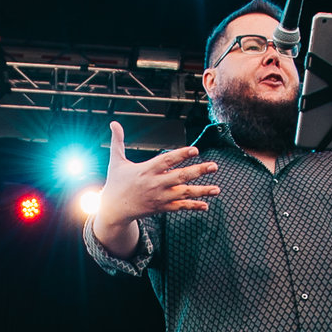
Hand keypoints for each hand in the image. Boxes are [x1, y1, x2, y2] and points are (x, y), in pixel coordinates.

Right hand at [94, 120, 218, 238]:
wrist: (114, 209)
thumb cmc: (116, 183)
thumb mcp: (116, 161)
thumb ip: (118, 142)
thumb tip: (113, 123)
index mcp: (146, 170)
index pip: (166, 160)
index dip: (181, 155)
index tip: (195, 150)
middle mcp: (155, 183)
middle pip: (180, 177)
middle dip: (198, 171)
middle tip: (214, 166)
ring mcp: (160, 197)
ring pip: (184, 193)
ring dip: (201, 191)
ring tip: (217, 189)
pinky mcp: (161, 207)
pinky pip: (180, 207)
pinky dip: (193, 206)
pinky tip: (205, 205)